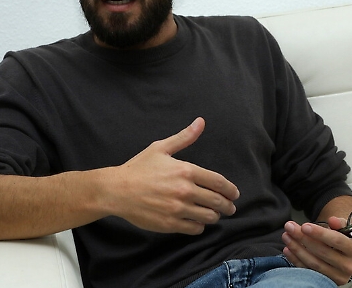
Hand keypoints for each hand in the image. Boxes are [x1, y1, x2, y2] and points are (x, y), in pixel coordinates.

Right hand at [109, 117, 239, 234]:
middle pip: (217, 201)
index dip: (230, 189)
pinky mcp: (170, 224)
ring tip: (214, 214)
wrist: (117, 190)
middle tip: (230, 208)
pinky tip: (197, 222)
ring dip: (214, 216)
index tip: (235, 194)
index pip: (218, 182)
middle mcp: (185, 191)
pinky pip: (194, 228)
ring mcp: (178, 209)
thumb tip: (200, 122)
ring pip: (208, 216)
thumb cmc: (139, 168)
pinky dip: (199, 226)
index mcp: (186, 171)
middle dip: (227, 206)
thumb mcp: (161, 148)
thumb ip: (184, 137)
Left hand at [282, 216, 351, 284]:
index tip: (304, 226)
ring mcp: (338, 277)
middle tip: (289, 227)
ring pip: (314, 263)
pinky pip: (308, 271)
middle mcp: (349, 266)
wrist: (346, 255)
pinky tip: (288, 249)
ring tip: (286, 236)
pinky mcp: (327, 282)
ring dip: (297, 248)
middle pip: (323, 252)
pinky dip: (296, 260)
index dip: (320, 233)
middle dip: (303, 238)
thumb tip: (332, 220)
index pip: (337, 240)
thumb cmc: (343, 238)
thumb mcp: (345, 228)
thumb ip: (340, 223)